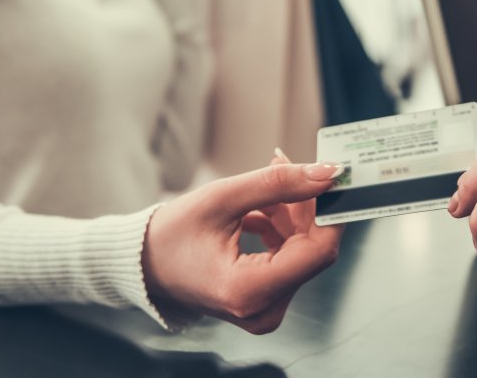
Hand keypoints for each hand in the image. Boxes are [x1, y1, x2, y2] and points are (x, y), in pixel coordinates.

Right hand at [142, 155, 344, 333]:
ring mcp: (266, 310)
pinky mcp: (266, 302)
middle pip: (312, 249)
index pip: (318, 251)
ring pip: (302, 251)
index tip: (331, 176)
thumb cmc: (173, 234)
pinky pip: (290, 258)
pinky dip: (282, 229)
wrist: (145, 264)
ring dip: (291, 214)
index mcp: (248, 291)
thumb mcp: (223, 198)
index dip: (330, 211)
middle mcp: (263, 310)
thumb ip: (278, 184)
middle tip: (287, 166)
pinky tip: (260, 209)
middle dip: (306, 206)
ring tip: (265, 186)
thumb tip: (328, 173)